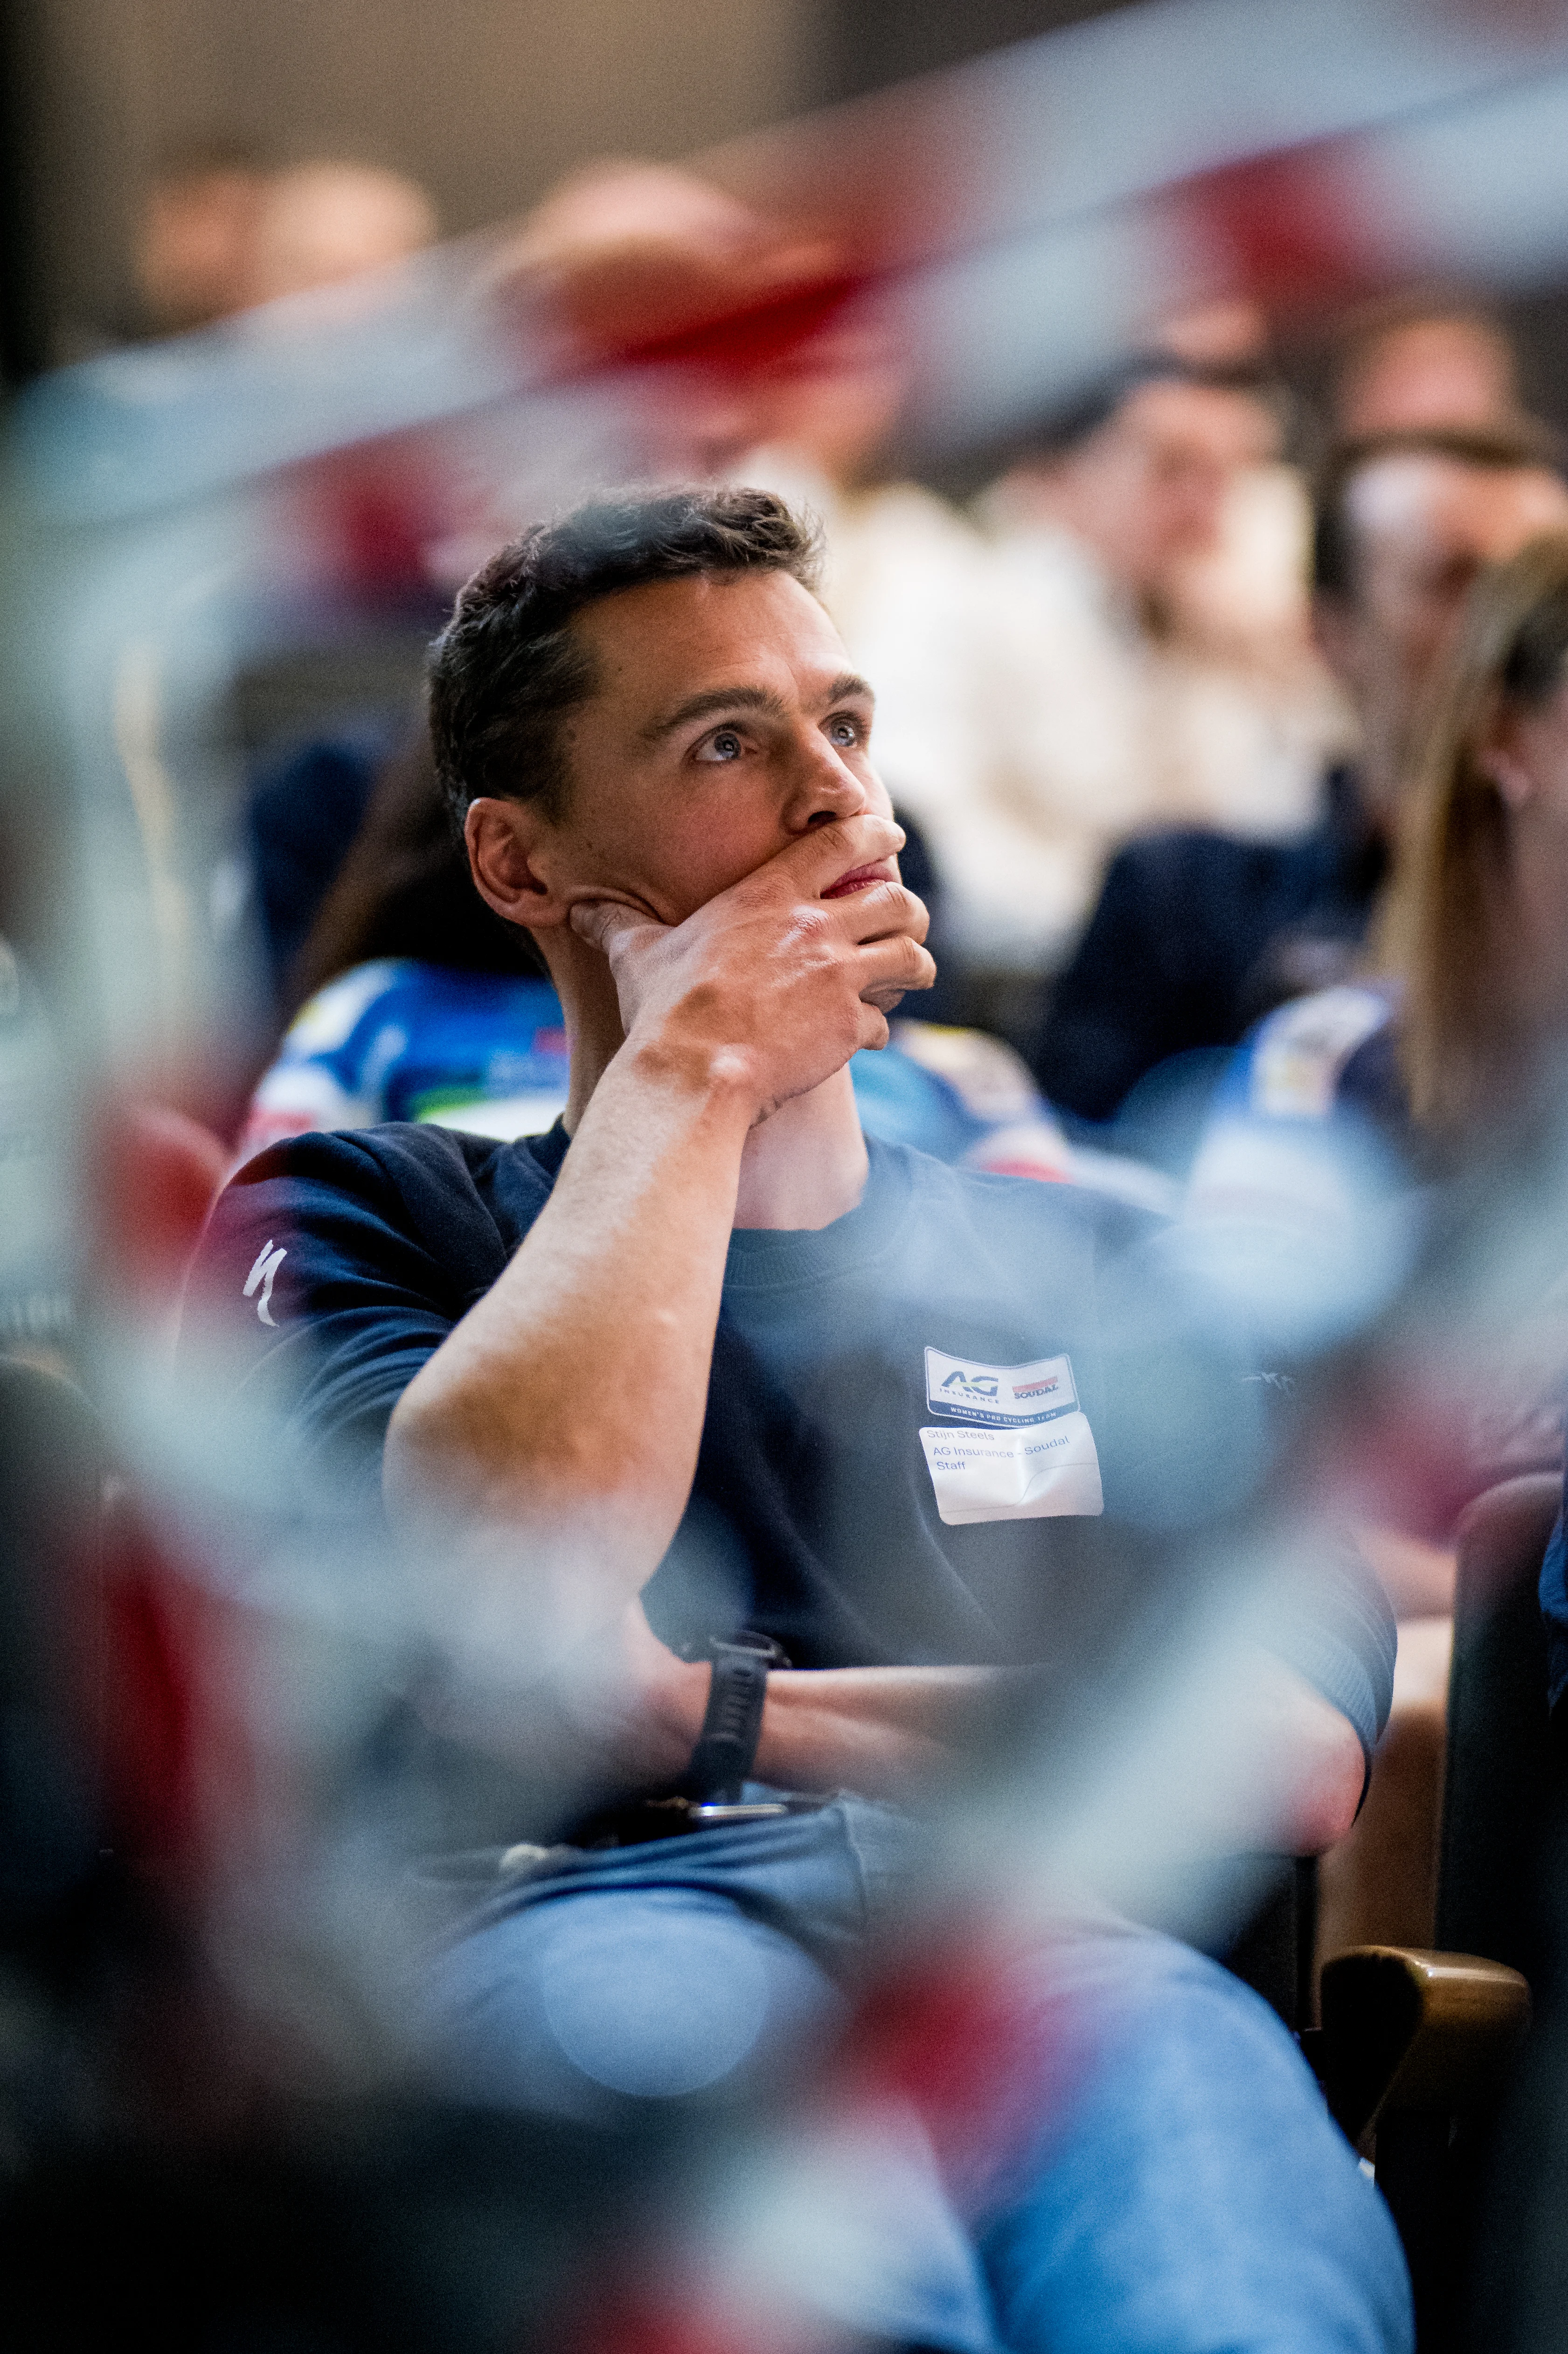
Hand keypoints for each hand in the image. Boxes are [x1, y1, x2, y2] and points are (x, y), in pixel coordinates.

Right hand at [568, 814, 934, 1119]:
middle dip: (909, 909)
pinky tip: (871, 1036)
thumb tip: (577, 907)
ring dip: (915, 964)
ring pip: (911, 955)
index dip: (875, 835)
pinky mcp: (849, 1026)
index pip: (842, 842)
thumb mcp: (636, 955)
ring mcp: (839, 977)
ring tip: (911, 973)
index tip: (890, 839)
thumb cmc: (664, 1010)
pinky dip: (882, 1026)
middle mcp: (815, 929)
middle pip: (895, 899)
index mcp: (769, 896)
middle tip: (906, 921)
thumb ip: (617, 924)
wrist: (693, 1072)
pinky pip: (886, 1019)